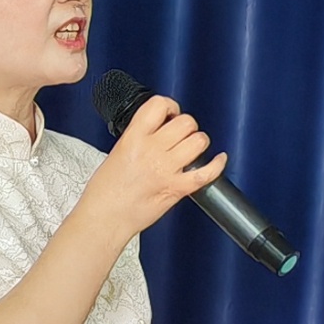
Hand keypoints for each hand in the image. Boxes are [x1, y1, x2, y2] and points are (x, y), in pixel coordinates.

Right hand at [80, 94, 227, 246]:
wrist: (104, 218)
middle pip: (185, 122)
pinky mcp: (177, 189)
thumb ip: (138, 139)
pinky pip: (206, 173)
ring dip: (199, 142)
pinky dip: (217, 165)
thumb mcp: (116, 153)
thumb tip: (156, 131)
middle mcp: (151, 151)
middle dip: (187, 126)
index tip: (170, 113)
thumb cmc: (105, 192)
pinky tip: (218, 160)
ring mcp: (166, 170)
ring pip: (199, 141)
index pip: (158, 105)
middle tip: (181, 134)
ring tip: (192, 148)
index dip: (170, 106)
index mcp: (133, 138)